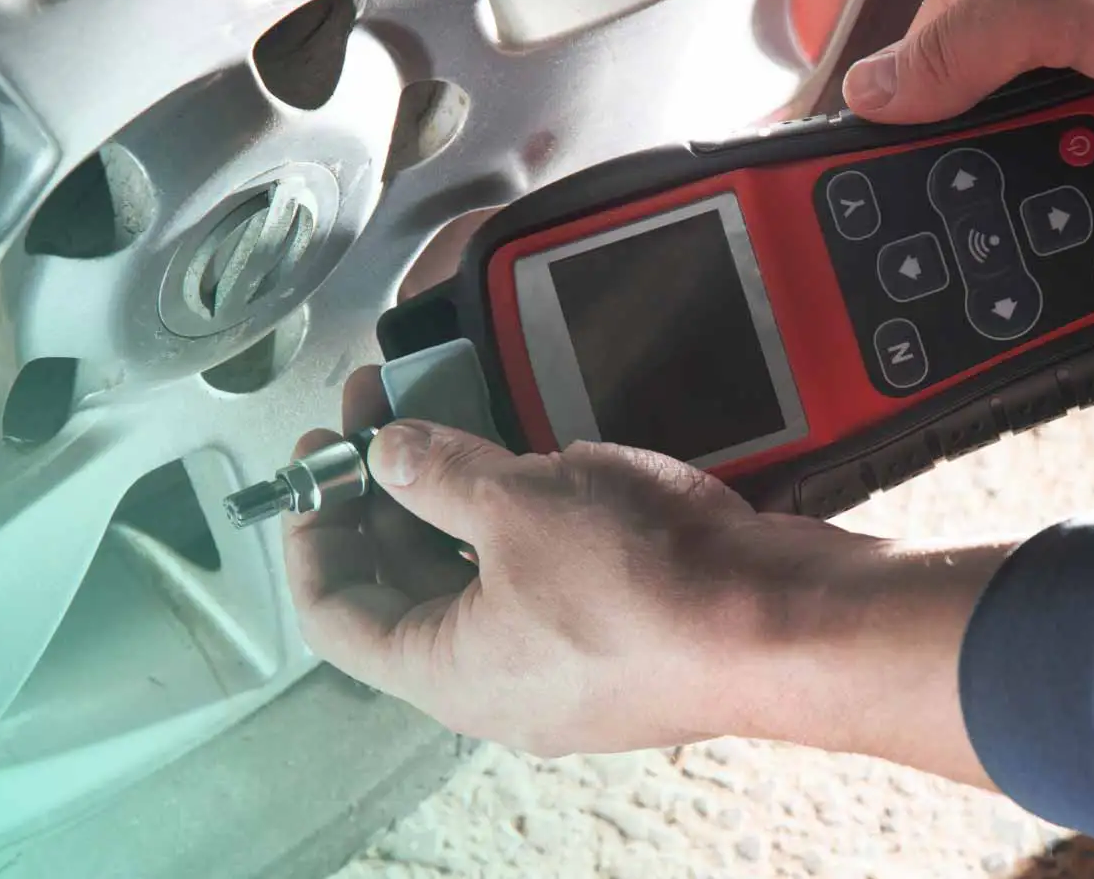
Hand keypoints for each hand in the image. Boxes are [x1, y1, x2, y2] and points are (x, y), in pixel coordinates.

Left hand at [281, 368, 1008, 778]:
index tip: (315, 461)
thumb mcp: (520, 505)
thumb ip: (438, 473)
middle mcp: (495, 681)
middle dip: (382, 495)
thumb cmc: (651, 589)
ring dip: (451, 499)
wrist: (784, 623)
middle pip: (401, 590)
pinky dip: (515, 517)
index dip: (309, 531)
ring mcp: (560, 661)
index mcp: (446, 671)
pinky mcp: (617, 632)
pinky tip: (529, 456)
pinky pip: (539, 576)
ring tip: (449, 417)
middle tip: (378, 413)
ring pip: (473, 579)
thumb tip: (387, 452)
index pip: (332, 615)